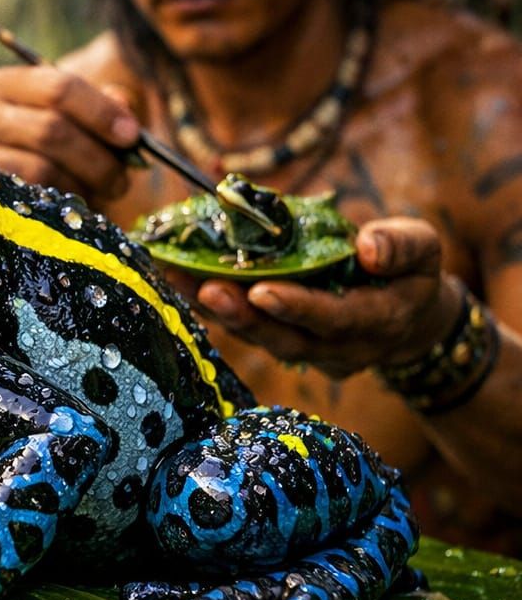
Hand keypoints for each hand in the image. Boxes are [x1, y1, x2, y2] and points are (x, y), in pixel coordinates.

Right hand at [0, 64, 140, 205]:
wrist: (22, 186)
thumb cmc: (62, 142)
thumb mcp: (84, 116)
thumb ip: (106, 104)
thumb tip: (120, 102)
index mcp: (9, 83)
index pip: (58, 88)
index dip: (100, 111)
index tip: (132, 135)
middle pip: (52, 130)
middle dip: (98, 156)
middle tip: (124, 177)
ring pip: (43, 167)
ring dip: (84, 183)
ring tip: (106, 189)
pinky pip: (32, 196)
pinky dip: (64, 199)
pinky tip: (78, 198)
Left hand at [194, 217, 461, 378]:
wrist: (407, 318)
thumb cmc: (409, 273)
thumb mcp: (423, 249)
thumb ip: (400, 246)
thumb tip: (367, 246)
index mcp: (376, 321)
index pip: (333, 320)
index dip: (297, 308)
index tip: (261, 291)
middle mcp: (337, 348)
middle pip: (284, 339)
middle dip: (242, 316)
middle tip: (205, 288)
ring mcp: (307, 353)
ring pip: (257, 338)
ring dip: (215, 311)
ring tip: (177, 278)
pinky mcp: (283, 344)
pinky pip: (246, 330)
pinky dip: (212, 307)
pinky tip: (179, 279)